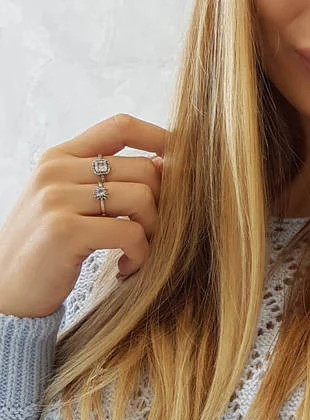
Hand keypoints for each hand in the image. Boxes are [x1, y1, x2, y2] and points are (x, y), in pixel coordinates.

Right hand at [0, 113, 166, 319]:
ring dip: (152, 232)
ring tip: (137, 252)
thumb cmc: (44, 249)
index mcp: (58, 157)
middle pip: (142, 167)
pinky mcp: (65, 230)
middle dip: (161, 204)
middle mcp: (56, 171)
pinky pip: (131, 233)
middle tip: (150, 233)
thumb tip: (167, 164)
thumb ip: (103, 180)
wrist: (5, 293)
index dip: (159, 138)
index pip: (119, 126)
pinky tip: (126, 267)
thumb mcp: (65, 202)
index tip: (182, 163)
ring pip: (142, 197)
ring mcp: (58, 198)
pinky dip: (140, 254)